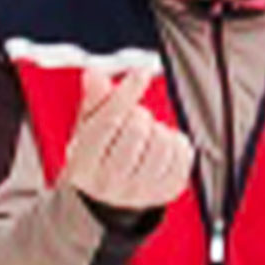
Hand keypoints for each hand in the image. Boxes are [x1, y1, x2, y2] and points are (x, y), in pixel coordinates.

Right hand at [61, 52, 194, 215]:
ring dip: (158, 129)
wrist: (108, 191)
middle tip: (134, 118)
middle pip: (136, 130)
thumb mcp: (87, 125)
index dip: (126, 93)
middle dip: (139, 114)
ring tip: (148, 134)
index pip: (108, 122)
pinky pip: (182, 156)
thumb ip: (93, 99)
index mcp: (82, 164)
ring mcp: (138, 192)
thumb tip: (94, 75)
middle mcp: (108, 183)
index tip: (141, 73)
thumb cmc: (98, 151)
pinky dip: (177, 142)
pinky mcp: (165, 192)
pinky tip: (163, 145)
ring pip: (161, 143)